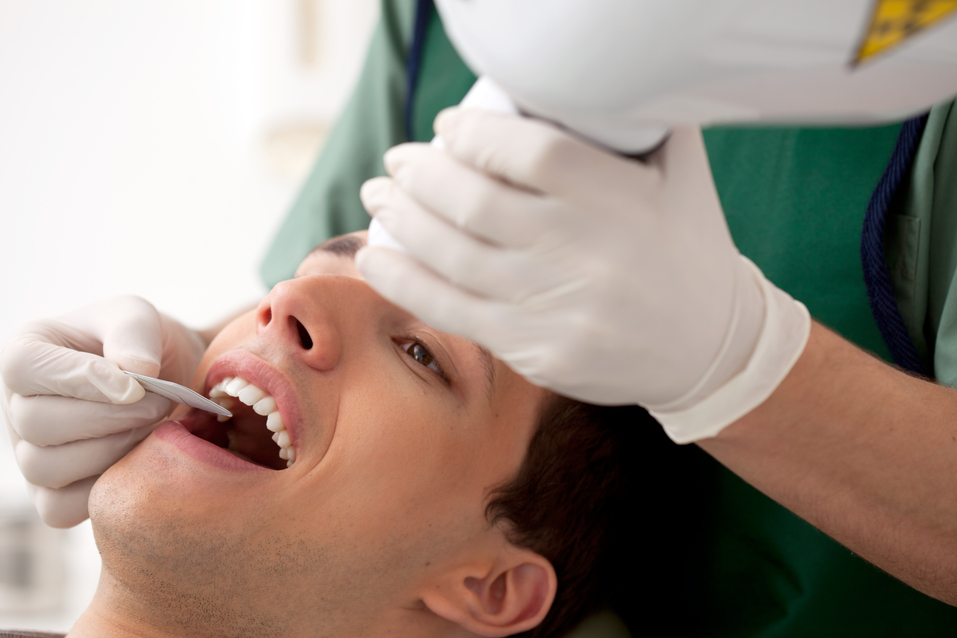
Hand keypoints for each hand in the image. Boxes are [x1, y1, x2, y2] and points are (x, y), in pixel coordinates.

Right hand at [1, 295, 205, 526]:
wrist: (163, 380)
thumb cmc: (139, 343)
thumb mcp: (137, 316)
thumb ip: (132, 332)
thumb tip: (134, 372)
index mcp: (26, 354)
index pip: (24, 368)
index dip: (81, 379)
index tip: (136, 384)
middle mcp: (15, 406)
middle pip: (38, 424)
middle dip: (111, 417)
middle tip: (159, 403)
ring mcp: (27, 454)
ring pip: (48, 468)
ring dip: (113, 450)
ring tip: (152, 428)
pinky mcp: (50, 495)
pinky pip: (61, 508)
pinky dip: (105, 488)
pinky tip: (139, 459)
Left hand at [358, 109, 808, 439]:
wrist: (712, 348)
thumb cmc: (690, 249)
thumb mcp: (682, 176)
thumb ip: (639, 122)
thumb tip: (588, 73)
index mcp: (619, 199)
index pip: (528, 151)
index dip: (472, 135)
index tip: (446, 128)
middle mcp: (584, 253)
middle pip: (476, 202)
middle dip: (420, 175)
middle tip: (397, 160)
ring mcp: (556, 308)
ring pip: (454, 256)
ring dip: (403, 220)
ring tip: (378, 195)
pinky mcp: (537, 352)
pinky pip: (454, 311)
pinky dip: (404, 281)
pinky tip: (374, 256)